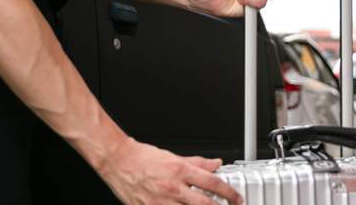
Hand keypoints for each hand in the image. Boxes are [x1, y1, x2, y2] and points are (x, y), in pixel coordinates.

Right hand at [100, 137, 240, 204]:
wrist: (119, 161)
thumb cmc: (143, 157)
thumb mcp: (173, 156)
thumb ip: (197, 162)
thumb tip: (215, 164)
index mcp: (180, 170)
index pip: (212, 183)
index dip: (229, 193)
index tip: (236, 198)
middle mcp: (172, 187)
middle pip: (205, 203)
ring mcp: (161, 202)